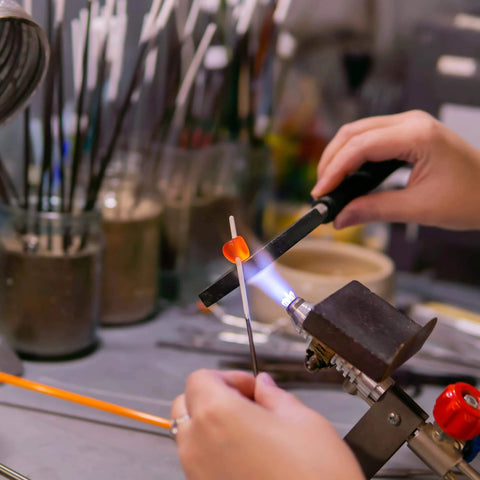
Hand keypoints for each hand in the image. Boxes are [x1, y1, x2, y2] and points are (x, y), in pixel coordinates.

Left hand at [171, 369, 364, 479]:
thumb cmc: (314, 477)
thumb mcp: (302, 420)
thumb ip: (274, 395)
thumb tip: (264, 385)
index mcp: (217, 414)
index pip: (200, 378)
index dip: (228, 377)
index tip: (251, 387)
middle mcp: (198, 444)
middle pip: (187, 404)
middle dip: (214, 397)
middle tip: (249, 404)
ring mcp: (197, 472)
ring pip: (190, 434)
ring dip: (212, 424)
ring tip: (250, 432)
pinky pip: (199, 461)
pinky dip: (214, 451)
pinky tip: (248, 455)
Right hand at [311, 110, 479, 229]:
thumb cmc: (471, 197)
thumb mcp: (419, 209)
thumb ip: (374, 211)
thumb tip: (340, 217)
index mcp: (417, 135)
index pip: (360, 146)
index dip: (334, 169)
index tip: (321, 192)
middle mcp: (411, 122)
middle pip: (353, 133)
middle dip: (331, 161)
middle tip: (321, 190)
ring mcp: (410, 125)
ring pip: (359, 133)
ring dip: (339, 157)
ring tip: (329, 184)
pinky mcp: (408, 134)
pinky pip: (370, 138)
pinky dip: (353, 156)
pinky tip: (347, 174)